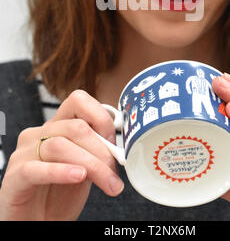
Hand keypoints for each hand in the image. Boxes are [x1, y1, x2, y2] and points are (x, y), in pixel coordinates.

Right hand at [0, 90, 123, 220]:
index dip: (100, 117)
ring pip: (60, 146)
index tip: (115, 143)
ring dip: (91, 165)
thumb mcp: (84, 168)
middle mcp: (39, 134)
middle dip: (101, 149)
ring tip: (107, 183)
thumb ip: (96, 153)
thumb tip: (120, 149)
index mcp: (57, 127)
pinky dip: (61, 171)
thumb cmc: (58, 196)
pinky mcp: (15, 176)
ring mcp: (24, 153)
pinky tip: (78, 177)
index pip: (78, 101)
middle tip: (114, 172)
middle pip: (75, 127)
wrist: (36, 222)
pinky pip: (36, 168)